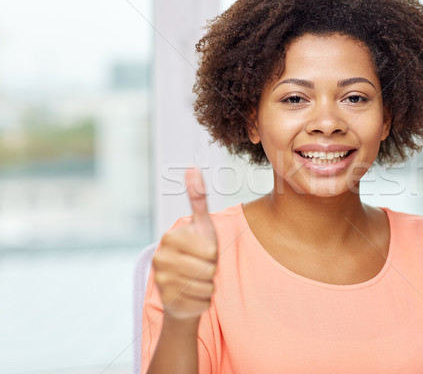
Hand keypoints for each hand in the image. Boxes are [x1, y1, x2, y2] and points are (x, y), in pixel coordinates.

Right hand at [152, 168, 217, 319]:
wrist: (183, 287)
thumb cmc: (197, 252)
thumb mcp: (201, 225)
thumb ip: (198, 198)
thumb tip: (193, 167)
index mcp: (170, 239)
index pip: (209, 250)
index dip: (213, 253)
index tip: (203, 252)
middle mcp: (160, 259)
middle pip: (208, 269)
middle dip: (211, 270)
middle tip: (201, 267)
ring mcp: (162, 281)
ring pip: (206, 287)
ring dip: (209, 286)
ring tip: (197, 280)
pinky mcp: (168, 302)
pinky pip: (203, 302)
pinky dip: (204, 301)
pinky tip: (193, 295)